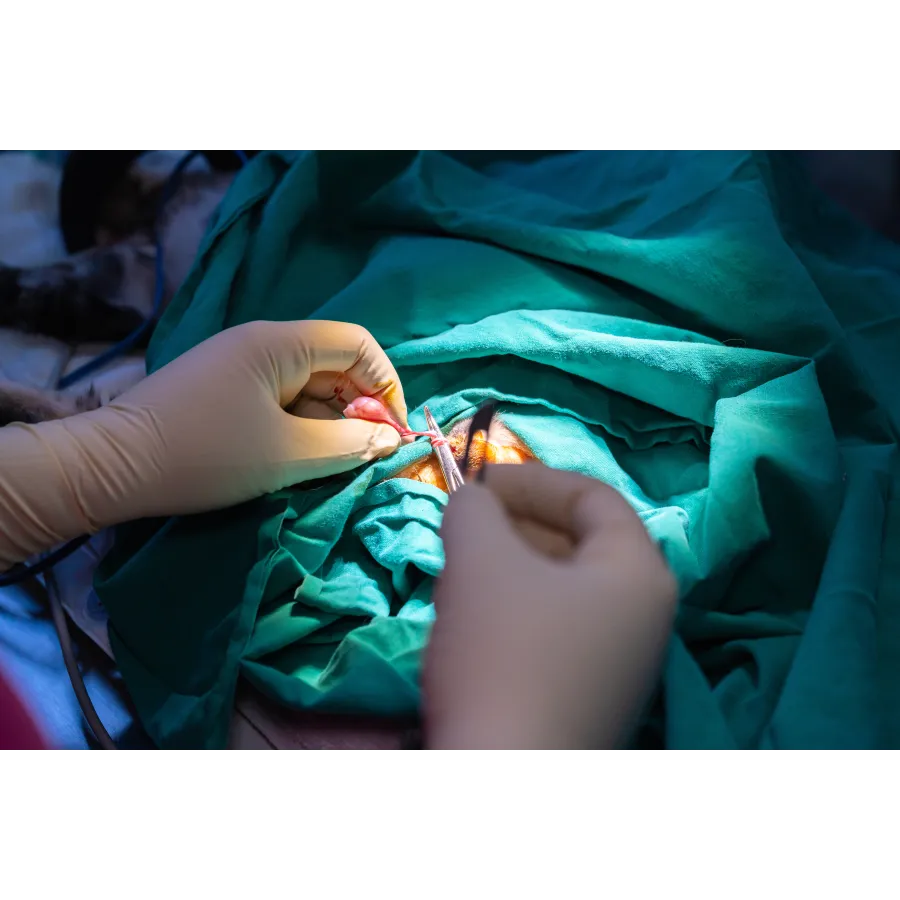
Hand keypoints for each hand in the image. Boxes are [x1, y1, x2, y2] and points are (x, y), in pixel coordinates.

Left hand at [0, 321, 406, 563]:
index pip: (358, 345)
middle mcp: (263, 342)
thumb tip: (391, 438)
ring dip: (330, 423)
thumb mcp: (289, 455)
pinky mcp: (224, 389)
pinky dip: (300, 427)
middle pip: (335, 365)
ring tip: (331, 464)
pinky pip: (280, 400)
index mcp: (281, 343)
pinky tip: (298, 459)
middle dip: (359, 408)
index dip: (386, 386)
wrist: (112, 467)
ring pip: (308, 386)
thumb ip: (351, 444)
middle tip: (363, 456)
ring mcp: (240, 365)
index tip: (390, 433)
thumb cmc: (207, 454)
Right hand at [423, 463, 676, 750]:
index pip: (593, 497)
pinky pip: (553, 630)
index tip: (474, 484)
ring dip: (507, 565)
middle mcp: (642, 617)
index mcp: (638, 574)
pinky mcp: (586, 698)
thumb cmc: (504, 654)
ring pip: (561, 588)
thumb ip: (474, 510)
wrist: (502, 783)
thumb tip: (471, 502)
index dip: (530, 479)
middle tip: (460, 527)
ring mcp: (618, 664)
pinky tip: (470, 622)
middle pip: (579, 542)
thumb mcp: (481, 562)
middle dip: (513, 523)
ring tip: (458, 571)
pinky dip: (512, 609)